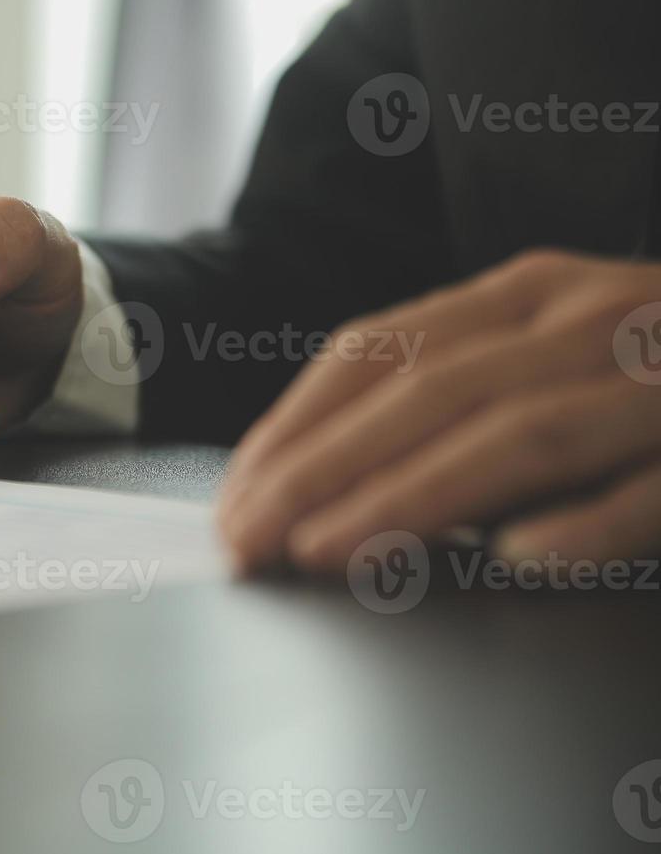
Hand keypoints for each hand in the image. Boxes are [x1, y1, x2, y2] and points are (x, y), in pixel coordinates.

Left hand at [217, 250, 660, 575]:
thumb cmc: (655, 371)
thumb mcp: (551, 354)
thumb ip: (461, 396)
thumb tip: (331, 480)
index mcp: (530, 293)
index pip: (379, 350)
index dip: (296, 423)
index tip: (235, 494)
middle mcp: (592, 315)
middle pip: (430, 390)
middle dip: (323, 468)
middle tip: (249, 540)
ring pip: (524, 431)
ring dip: (415, 495)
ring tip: (331, 550)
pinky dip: (594, 521)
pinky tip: (524, 560)